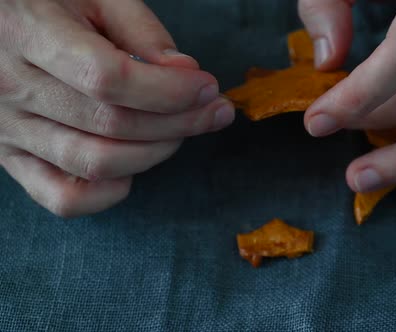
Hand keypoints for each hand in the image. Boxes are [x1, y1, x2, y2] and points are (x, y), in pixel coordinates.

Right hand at [0, 0, 234, 216]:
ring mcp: (9, 131)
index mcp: (27, 35)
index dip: (168, 90)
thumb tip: (186, 73)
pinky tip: (133, 166)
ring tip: (181, 130)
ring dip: (156, 152)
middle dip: (180, 122)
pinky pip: (64, 199)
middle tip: (211, 110)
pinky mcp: (13, 159)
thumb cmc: (46, 5)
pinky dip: (109, 194)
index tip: (206, 87)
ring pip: (97, 163)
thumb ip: (141, 30)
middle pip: (112, 125)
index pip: (108, 79)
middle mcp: (11, 88)